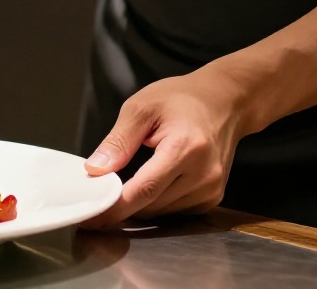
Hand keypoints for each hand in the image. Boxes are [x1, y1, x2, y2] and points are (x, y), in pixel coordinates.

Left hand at [78, 67, 250, 228]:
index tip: (93, 218)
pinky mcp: (213, 196)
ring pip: (162, 211)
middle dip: (122, 205)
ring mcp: (212, 187)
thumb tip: (96, 170)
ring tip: (126, 183)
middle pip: (152, 204)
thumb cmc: (181, 99)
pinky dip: (157, 203)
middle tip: (100, 195)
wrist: (224, 102)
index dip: (116, 207)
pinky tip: (152, 184)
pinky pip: (176, 210)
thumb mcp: (141, 108)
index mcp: (185, 147)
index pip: (145, 189)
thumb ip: (118, 141)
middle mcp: (203, 173)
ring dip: (140, 204)